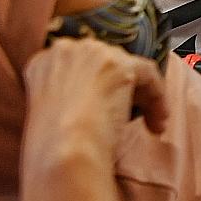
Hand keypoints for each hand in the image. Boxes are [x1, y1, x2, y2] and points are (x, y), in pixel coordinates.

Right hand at [22, 38, 168, 178]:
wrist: (63, 150)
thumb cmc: (51, 147)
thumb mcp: (46, 115)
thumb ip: (63, 99)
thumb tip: (86, 106)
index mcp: (42, 62)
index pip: (77, 65)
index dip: (95, 86)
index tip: (103, 108)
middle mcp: (67, 49)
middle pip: (105, 62)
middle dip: (120, 88)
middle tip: (131, 116)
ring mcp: (95, 54)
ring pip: (129, 68)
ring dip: (142, 96)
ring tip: (151, 125)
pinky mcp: (120, 66)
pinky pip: (148, 74)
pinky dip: (158, 97)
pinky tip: (158, 122)